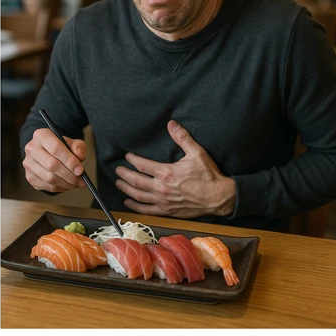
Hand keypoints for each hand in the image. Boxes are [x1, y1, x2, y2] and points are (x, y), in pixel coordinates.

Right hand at [23, 128, 86, 192]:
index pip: (56, 149)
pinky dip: (60, 188)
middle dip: (69, 175)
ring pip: (49, 178)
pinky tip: (68, 185)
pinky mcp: (29, 176)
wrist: (48, 152)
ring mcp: (28, 163)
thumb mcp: (72, 142)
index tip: (80, 170)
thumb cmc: (61, 147)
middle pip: (52, 165)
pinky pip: (46, 186)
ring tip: (76, 183)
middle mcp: (32, 148)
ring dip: (66, 183)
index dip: (70, 161)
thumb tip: (80, 156)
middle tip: (81, 180)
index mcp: (42, 135)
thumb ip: (79, 147)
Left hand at [115, 120, 235, 218]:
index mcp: (167, 173)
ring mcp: (163, 202)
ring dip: (126, 189)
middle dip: (124, 174)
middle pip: (136, 181)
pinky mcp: (167, 211)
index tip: (127, 156)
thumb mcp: (197, 153)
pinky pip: (146, 210)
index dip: (132, 160)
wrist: (218, 197)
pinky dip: (135, 207)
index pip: (143, 165)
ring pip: (138, 196)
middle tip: (117, 170)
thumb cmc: (208, 175)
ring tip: (119, 184)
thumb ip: (182, 138)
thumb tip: (172, 124)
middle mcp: (161, 188)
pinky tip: (128, 203)